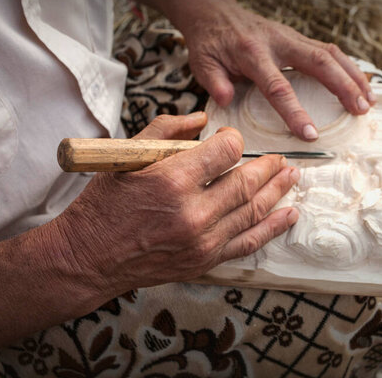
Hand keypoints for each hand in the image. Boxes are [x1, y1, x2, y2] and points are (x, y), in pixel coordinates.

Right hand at [58, 113, 299, 293]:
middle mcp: (193, 213)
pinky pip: (248, 243)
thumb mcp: (127, 156)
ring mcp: (202, 241)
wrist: (89, 257)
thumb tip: (201, 119)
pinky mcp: (205, 260)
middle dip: (267, 167)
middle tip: (280, 158)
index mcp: (172, 180)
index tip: (233, 140)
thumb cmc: (105, 204)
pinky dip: (272, 227)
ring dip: (277, 192)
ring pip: (253, 211)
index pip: (225, 152)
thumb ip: (167, 130)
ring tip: (293, 176)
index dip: (234, 141)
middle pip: (246, 182)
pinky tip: (289, 214)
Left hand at [119, 0, 375, 140]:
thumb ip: (215, 82)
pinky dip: (348, 68)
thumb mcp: (202, 63)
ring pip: (330, 55)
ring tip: (370, 101)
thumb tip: (226, 101)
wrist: (215, 13)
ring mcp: (292, 38)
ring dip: (353, 77)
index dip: (295, 111)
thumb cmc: (210, 43)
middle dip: (342, 88)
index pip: (278, 87)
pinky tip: (361, 84)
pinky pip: (329, 51)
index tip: (311, 134)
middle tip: (360, 111)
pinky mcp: (299, 39)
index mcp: (252, 54)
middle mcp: (278, 42)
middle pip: (318, 64)